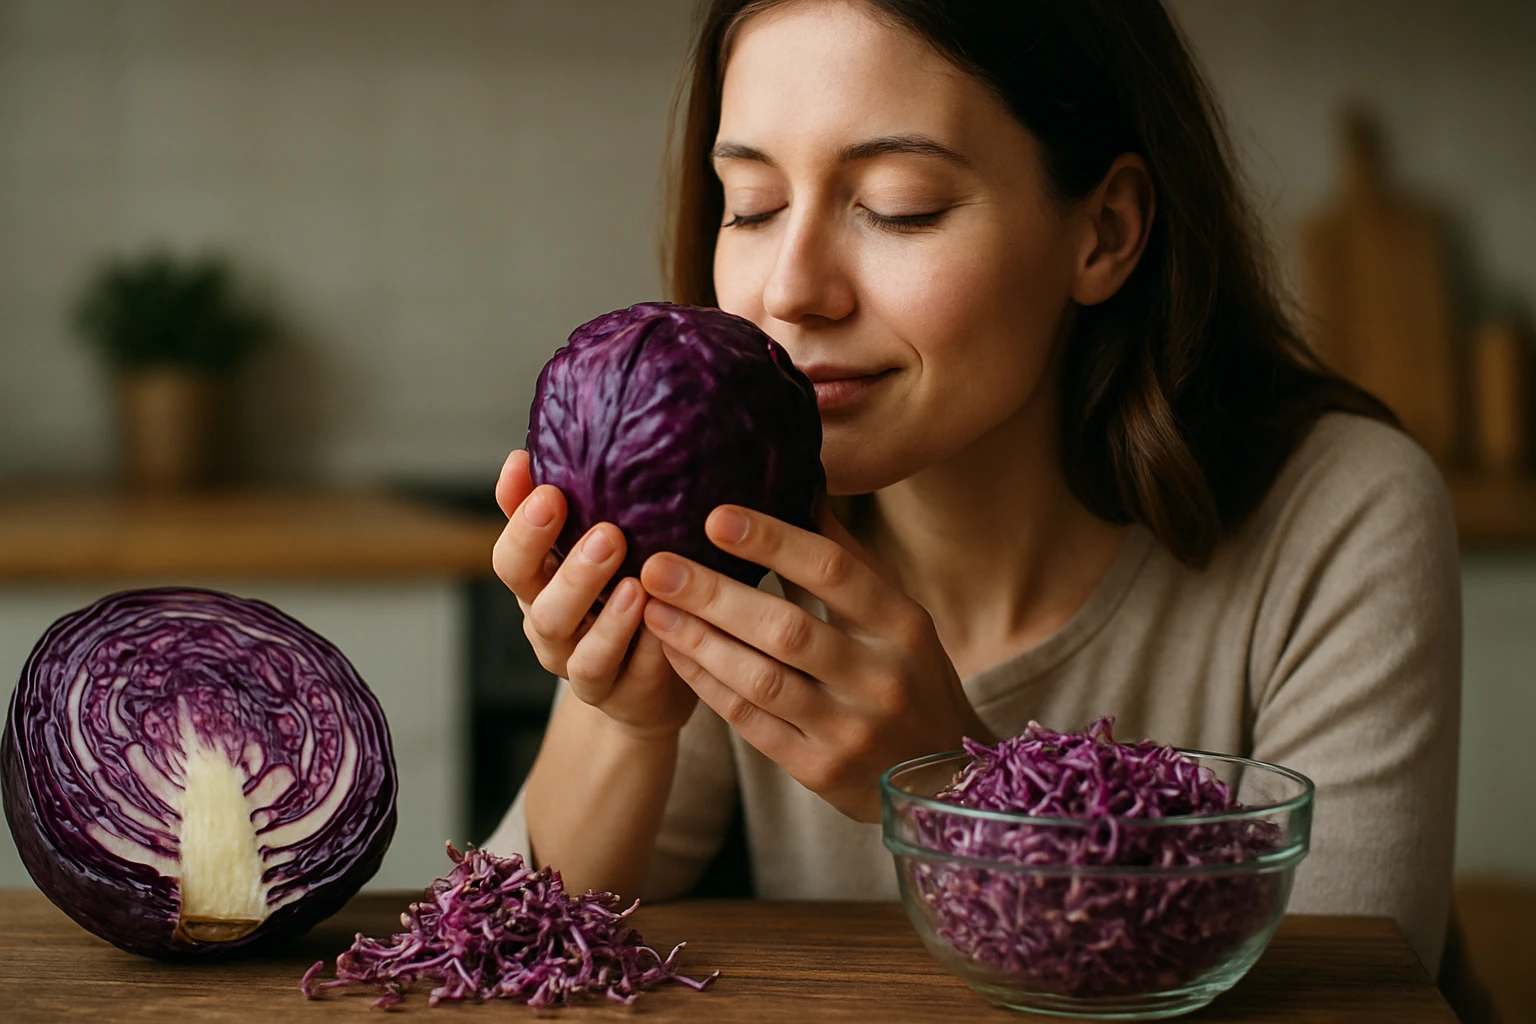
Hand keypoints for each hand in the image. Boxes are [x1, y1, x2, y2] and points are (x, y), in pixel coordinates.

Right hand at [492, 450, 695, 739]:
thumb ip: (565, 504)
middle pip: (542, 607)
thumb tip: (535, 447)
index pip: (511, 559)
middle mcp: (551, 629)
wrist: (641, 682)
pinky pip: (634, 678)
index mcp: (537, 587)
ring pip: (584, 653)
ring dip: (610, 619)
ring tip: (637, 585)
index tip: (549, 489)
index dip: (522, 528)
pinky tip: (670, 623)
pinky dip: (650, 651)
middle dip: (573, 571)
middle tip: (608, 533)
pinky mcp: (625, 697)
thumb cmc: (616, 594)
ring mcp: (584, 670)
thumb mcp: (584, 547)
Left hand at [637, 500, 992, 821]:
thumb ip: (846, 558)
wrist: (945, 778)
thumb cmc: (910, 677)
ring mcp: (850, 729)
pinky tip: (674, 653)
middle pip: (787, 628)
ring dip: (699, 641)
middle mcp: (881, 677)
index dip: (773, 542)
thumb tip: (800, 480)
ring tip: (652, 607)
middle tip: (657, 565)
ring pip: (761, 680)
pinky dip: (708, 684)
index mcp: (903, 625)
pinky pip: (751, 723)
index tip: (714, 516)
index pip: (834, 571)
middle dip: (715, 595)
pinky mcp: (820, 770)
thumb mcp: (898, 617)